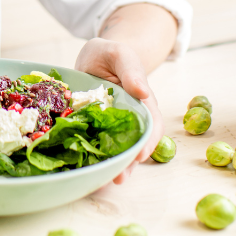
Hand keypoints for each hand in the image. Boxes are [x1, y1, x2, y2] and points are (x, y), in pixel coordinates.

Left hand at [74, 37, 163, 184]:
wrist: (96, 56)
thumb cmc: (111, 54)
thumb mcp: (120, 55)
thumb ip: (131, 71)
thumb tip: (143, 92)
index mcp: (142, 102)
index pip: (151, 125)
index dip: (147, 142)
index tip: (139, 156)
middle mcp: (130, 118)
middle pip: (135, 144)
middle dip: (129, 163)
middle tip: (118, 178)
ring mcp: (111, 125)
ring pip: (116, 148)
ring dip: (112, 165)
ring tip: (102, 181)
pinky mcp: (94, 126)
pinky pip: (95, 143)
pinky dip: (91, 156)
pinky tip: (84, 168)